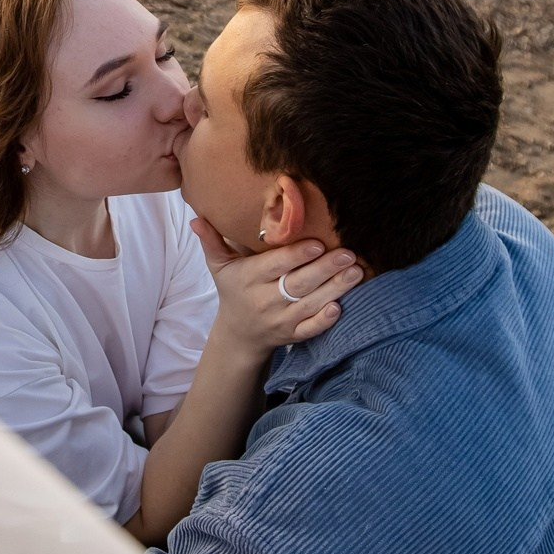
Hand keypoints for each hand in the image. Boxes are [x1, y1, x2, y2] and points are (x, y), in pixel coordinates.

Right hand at [191, 219, 359, 354]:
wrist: (238, 334)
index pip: (275, 266)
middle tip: (349, 254)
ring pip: (310, 305)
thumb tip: (197, 218)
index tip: (318, 244)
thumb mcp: (219, 266)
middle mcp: (264, 301)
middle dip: (325, 269)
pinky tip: (341, 307)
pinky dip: (324, 321)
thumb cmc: (233, 290)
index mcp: (248, 279)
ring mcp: (280, 320)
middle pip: (298, 284)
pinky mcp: (293, 335)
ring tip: (356, 272)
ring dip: (335, 289)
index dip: (296, 256)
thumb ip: (212, 241)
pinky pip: (309, 330)